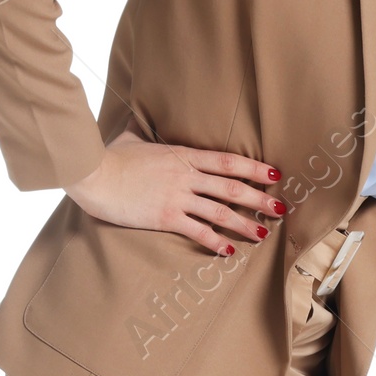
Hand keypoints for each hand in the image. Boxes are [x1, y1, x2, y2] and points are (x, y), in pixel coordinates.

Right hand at [65, 129, 287, 255]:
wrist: (93, 174)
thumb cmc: (110, 157)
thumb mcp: (133, 139)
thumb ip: (146, 135)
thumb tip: (142, 125)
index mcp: (182, 156)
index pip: (227, 161)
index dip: (253, 168)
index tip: (274, 174)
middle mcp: (185, 176)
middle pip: (231, 188)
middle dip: (260, 199)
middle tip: (281, 208)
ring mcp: (177, 198)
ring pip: (220, 212)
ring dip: (245, 224)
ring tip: (265, 234)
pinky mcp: (165, 217)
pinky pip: (197, 231)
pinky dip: (215, 241)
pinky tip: (229, 250)